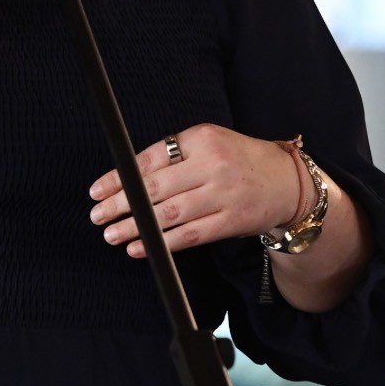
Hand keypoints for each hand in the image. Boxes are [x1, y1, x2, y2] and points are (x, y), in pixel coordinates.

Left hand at [87, 123, 301, 256]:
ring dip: (135, 227)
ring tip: (111, 234)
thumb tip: (125, 176)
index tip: (96, 191)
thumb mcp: (209, 143)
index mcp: (201, 138)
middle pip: (155, 188)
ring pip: (169, 214)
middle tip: (96, 215)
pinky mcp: (232, 221)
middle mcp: (212, 164)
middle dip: (119, 203)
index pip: (149, 159)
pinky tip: (140, 247)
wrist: (288, 182)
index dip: (119, 177)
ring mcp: (223, 194)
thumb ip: (173, 155)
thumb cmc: (237, 160)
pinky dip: (161, 244)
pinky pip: (190, 235)